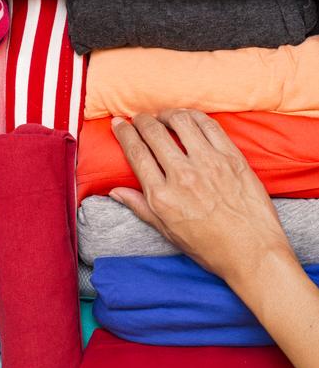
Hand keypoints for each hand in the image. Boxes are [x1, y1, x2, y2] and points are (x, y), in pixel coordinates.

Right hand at [109, 109, 293, 283]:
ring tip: (163, 116)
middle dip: (141, 120)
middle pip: (154, 133)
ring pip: (181, 122)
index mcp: (162, 196)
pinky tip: (188, 117)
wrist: (252, 253)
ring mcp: (209, 164)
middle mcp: (183, 176)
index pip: (136, 153)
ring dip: (167, 114)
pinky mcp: (232, 158)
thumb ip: (139, 207)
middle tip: (138, 118)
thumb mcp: (166, 231)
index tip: (118, 123)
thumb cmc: (209, 246)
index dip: (124, 133)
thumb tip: (114, 191)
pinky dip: (194, 116)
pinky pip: (209, 126)